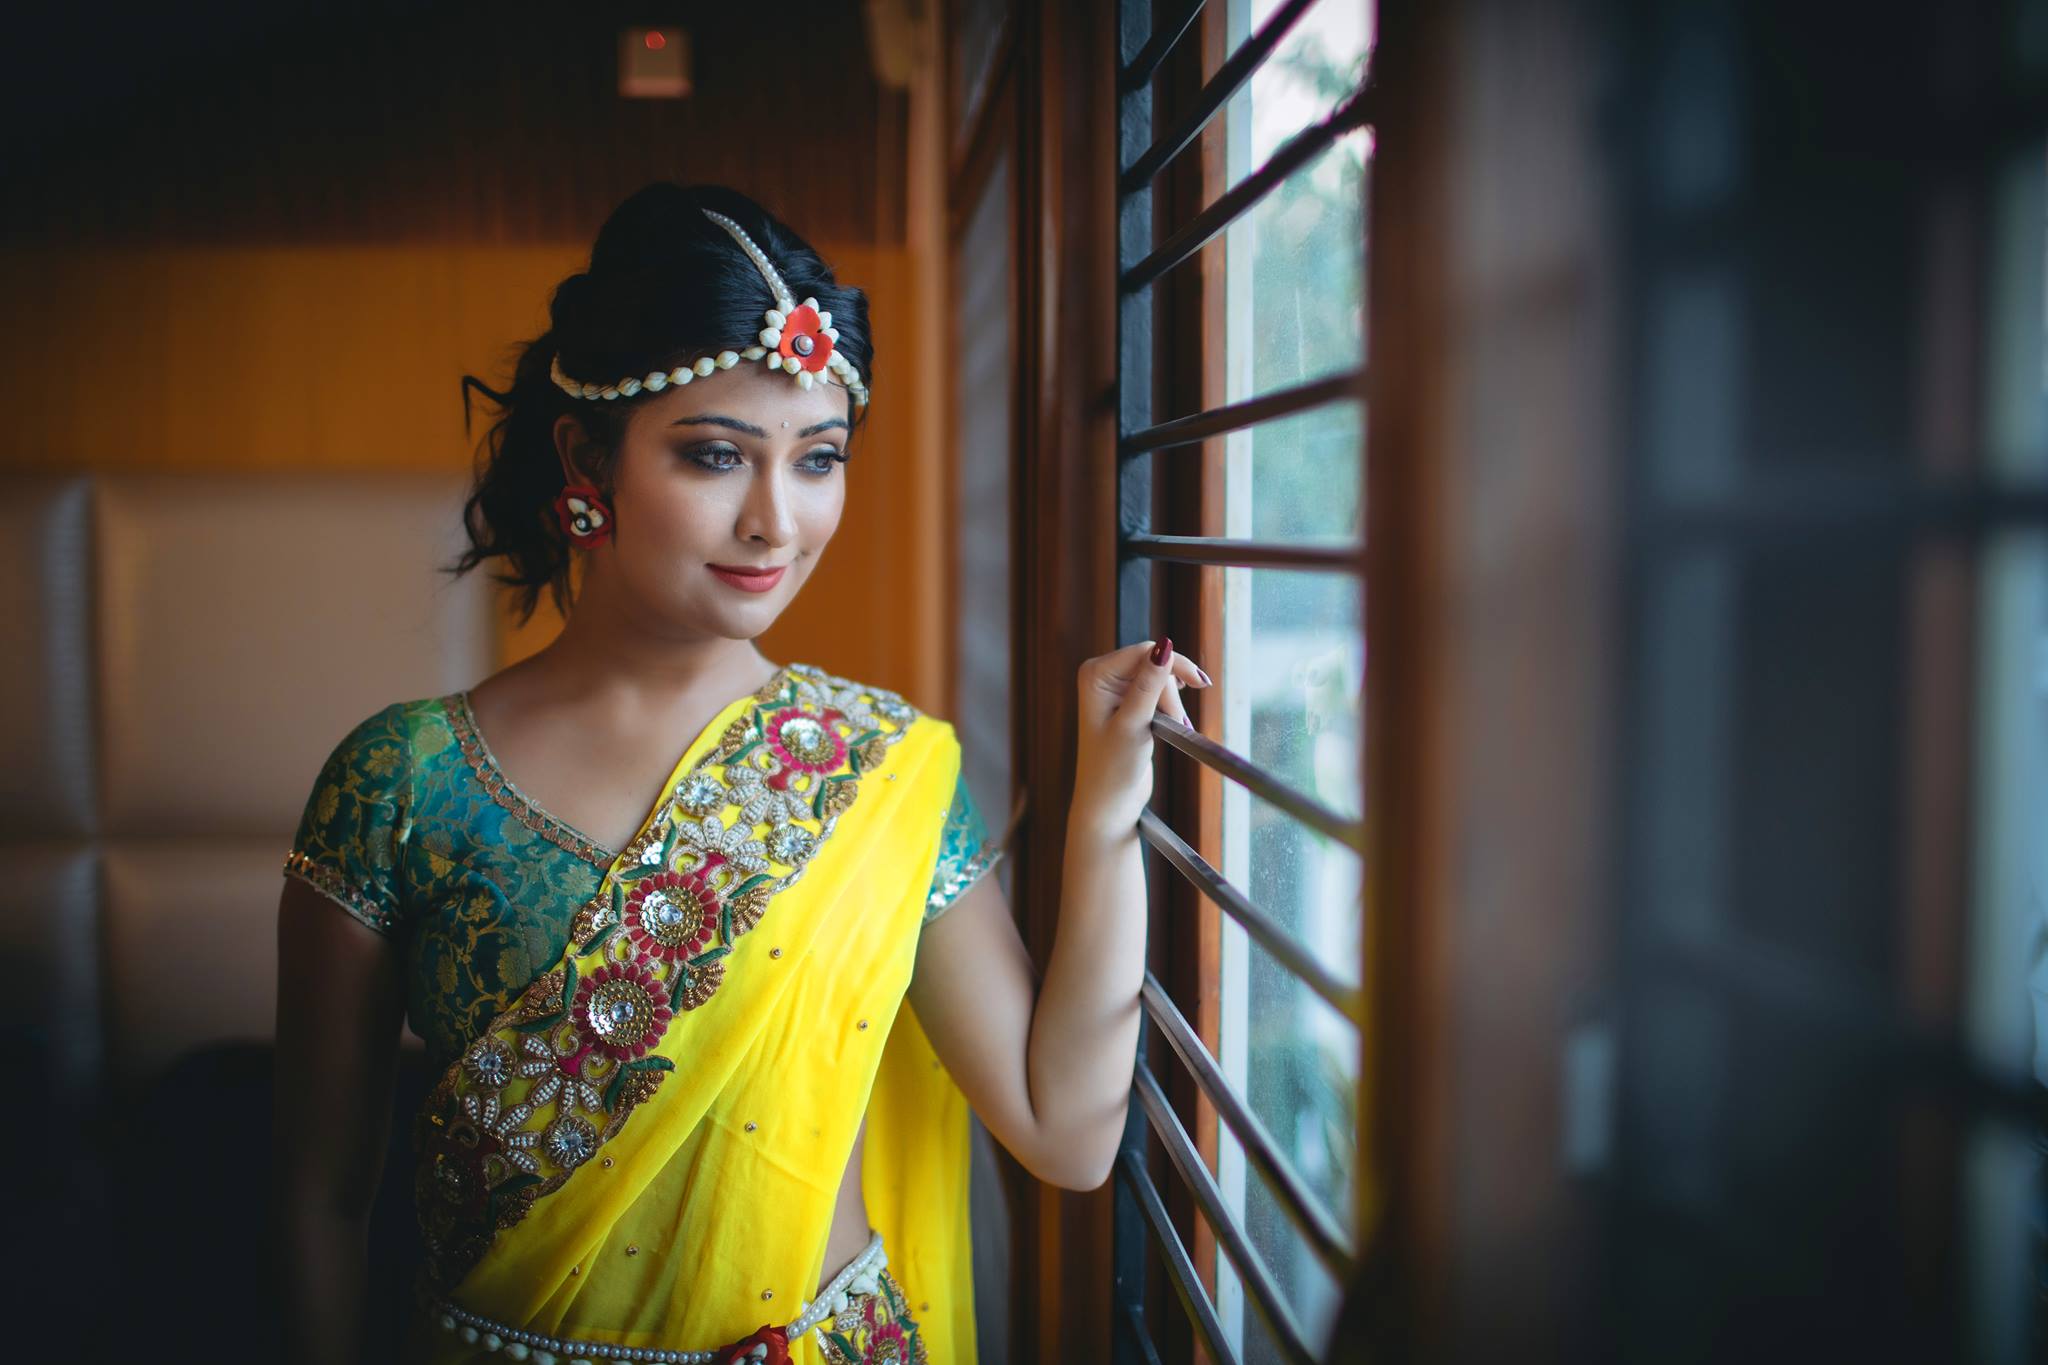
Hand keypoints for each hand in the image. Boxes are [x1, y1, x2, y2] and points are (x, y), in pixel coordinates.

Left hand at [1070, 637, 1213, 841]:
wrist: (1109, 802)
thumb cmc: (1112, 769)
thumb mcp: (1134, 724)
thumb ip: (1148, 684)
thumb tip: (1164, 646)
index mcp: (1095, 674)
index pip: (1145, 651)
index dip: (1174, 665)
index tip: (1199, 685)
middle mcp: (1102, 676)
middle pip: (1154, 662)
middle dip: (1171, 691)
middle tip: (1178, 720)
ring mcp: (1115, 688)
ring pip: (1160, 676)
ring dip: (1172, 701)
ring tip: (1175, 726)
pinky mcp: (1129, 702)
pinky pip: (1158, 690)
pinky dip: (1170, 705)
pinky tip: (1174, 721)